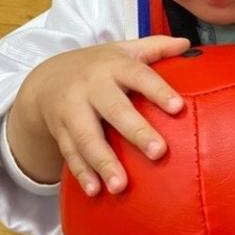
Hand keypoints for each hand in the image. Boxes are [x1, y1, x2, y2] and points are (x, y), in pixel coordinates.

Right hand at [8, 35, 189, 195]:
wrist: (47, 77)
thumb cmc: (99, 65)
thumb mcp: (124, 50)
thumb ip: (156, 47)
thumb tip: (188, 44)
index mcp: (113, 66)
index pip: (139, 76)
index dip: (158, 91)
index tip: (179, 108)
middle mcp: (91, 86)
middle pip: (115, 110)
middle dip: (136, 132)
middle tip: (159, 152)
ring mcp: (72, 110)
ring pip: (87, 137)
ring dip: (104, 162)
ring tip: (121, 186)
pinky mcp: (60, 131)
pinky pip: (70, 154)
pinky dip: (82, 173)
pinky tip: (96, 191)